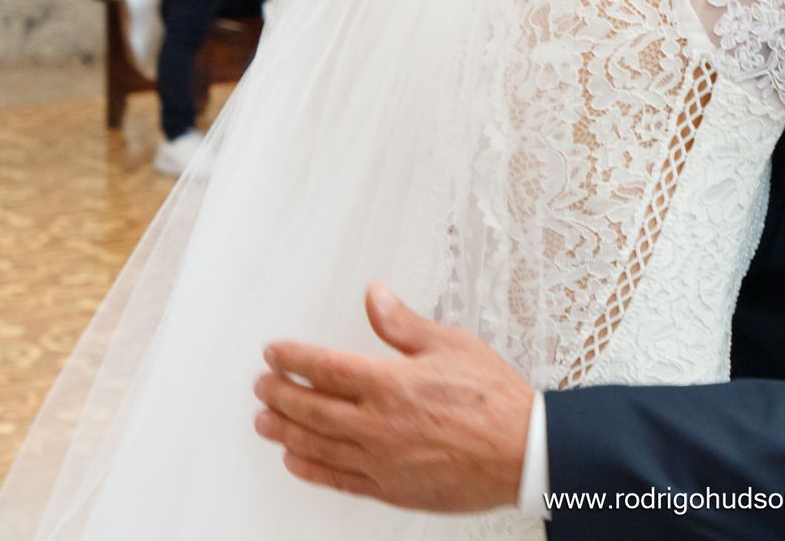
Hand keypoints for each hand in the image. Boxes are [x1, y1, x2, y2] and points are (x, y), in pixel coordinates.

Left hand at [254, 283, 532, 512]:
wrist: (522, 453)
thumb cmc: (495, 401)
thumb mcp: (452, 345)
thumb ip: (404, 324)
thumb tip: (375, 297)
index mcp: (391, 384)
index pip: (325, 368)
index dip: (293, 358)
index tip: (275, 353)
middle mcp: (378, 424)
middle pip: (311, 407)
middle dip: (279, 394)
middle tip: (262, 385)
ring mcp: (381, 460)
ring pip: (317, 444)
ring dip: (285, 430)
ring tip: (264, 421)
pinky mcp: (390, 488)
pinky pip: (338, 479)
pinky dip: (311, 468)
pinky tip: (295, 460)